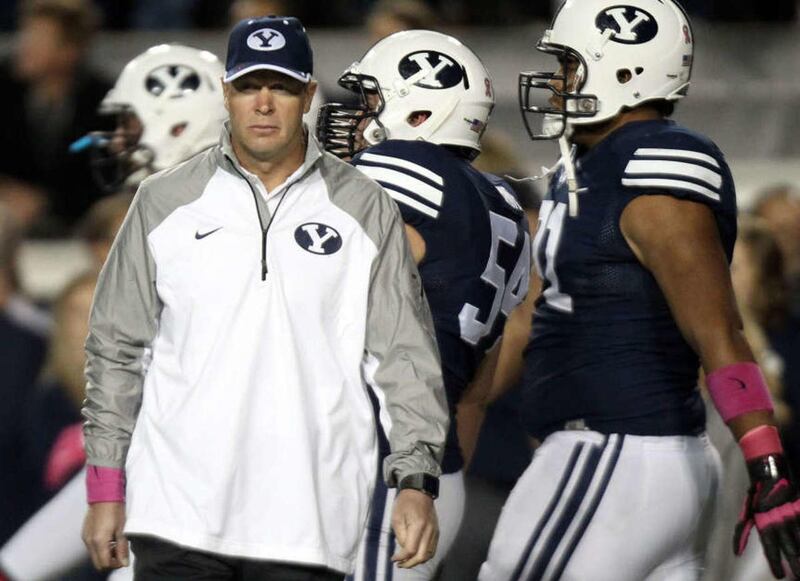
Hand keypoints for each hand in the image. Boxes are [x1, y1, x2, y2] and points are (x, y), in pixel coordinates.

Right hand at [82, 502, 128, 570]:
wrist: (104, 494)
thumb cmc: (115, 510)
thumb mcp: (122, 529)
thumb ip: (122, 548)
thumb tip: (124, 563)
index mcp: (99, 541)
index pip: (105, 563)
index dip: (115, 564)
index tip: (123, 558)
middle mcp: (89, 542)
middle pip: (97, 562)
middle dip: (109, 561)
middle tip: (120, 552)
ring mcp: (85, 537)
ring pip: (94, 555)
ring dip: (104, 554)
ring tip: (116, 543)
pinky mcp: (84, 533)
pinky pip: (91, 547)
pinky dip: (100, 547)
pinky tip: (109, 538)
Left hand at [390, 489, 438, 568]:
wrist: (419, 491)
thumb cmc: (405, 503)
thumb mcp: (396, 518)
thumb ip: (401, 536)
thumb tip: (404, 550)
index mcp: (418, 525)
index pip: (411, 549)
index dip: (401, 557)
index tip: (393, 559)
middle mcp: (429, 530)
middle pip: (422, 556)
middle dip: (410, 563)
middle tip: (400, 564)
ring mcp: (435, 531)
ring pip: (429, 555)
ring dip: (417, 561)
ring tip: (406, 561)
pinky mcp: (437, 531)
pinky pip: (432, 549)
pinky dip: (424, 555)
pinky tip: (415, 555)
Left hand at [734, 453, 799, 578]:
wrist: (770, 473)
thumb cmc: (756, 496)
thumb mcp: (746, 512)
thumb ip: (741, 532)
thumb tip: (736, 552)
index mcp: (764, 521)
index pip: (770, 547)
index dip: (775, 562)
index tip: (780, 575)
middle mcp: (779, 520)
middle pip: (789, 547)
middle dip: (794, 564)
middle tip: (797, 576)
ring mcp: (792, 514)